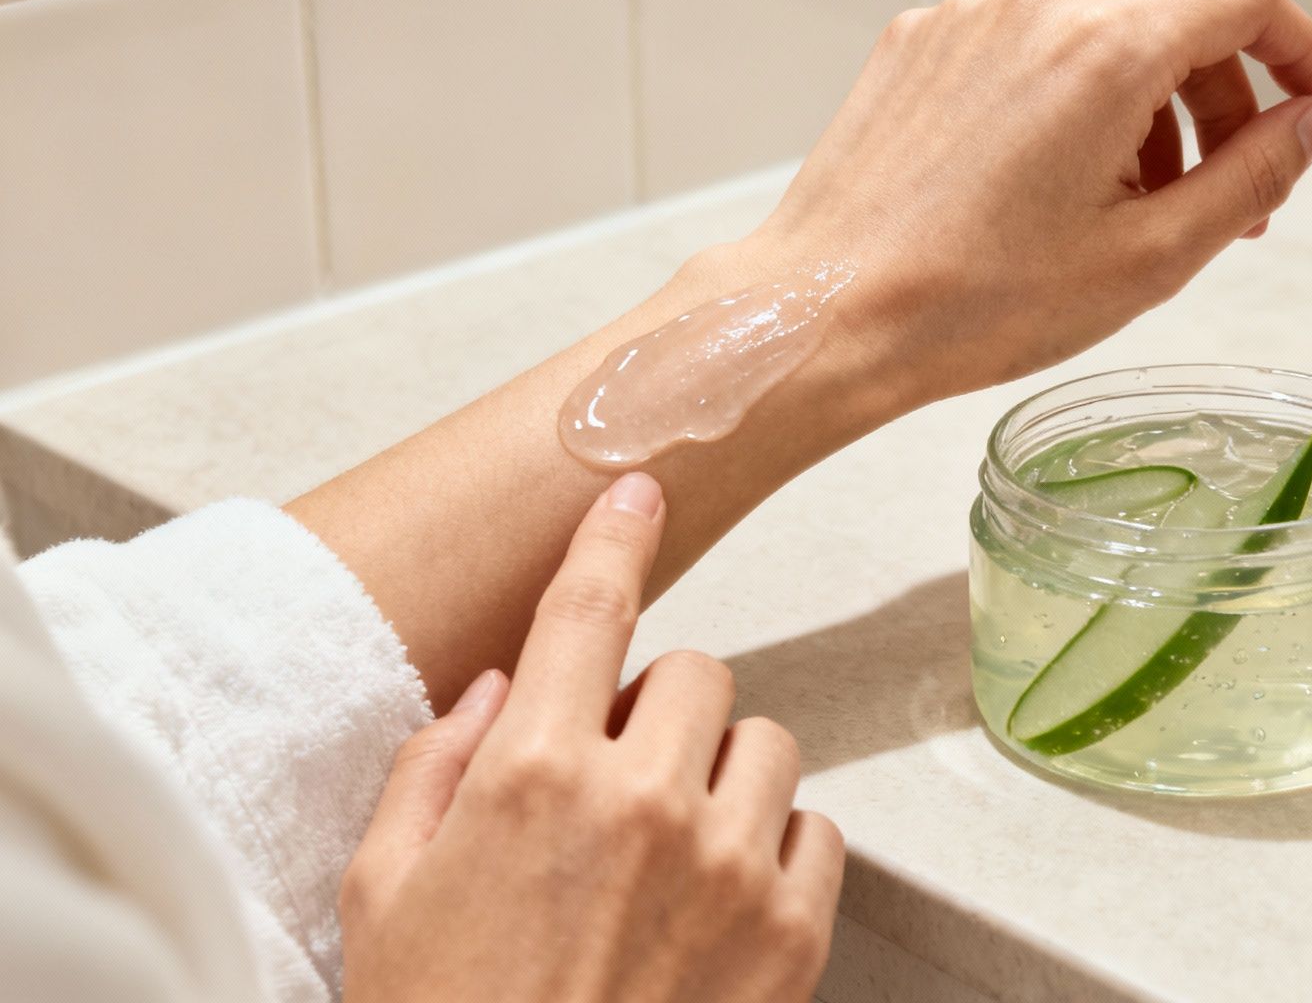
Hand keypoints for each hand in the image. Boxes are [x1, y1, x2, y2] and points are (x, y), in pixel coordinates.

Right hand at [340, 474, 842, 1002]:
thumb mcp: (380, 891)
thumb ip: (438, 764)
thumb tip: (507, 684)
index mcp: (534, 774)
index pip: (589, 609)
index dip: (614, 535)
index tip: (638, 490)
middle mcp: (644, 800)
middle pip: (698, 674)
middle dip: (661, 709)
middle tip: (621, 776)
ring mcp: (728, 866)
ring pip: (767, 744)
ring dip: (724, 776)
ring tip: (672, 848)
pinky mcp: (790, 933)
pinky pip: (819, 831)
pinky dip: (777, 848)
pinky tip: (720, 898)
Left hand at [736, 0, 1311, 405]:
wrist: (830, 316)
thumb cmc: (971, 304)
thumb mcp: (1152, 256)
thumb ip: (1255, 174)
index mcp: (1105, 48)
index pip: (1246, 1)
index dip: (1301, 52)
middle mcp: (1035, 7)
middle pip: (1177, 11)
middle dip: (1223, 96)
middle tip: (1232, 191)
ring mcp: (968, 19)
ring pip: (1101, 28)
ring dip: (1147, 102)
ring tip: (1138, 207)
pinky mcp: (920, 44)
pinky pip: (1027, 46)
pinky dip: (1070, 98)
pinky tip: (1054, 188)